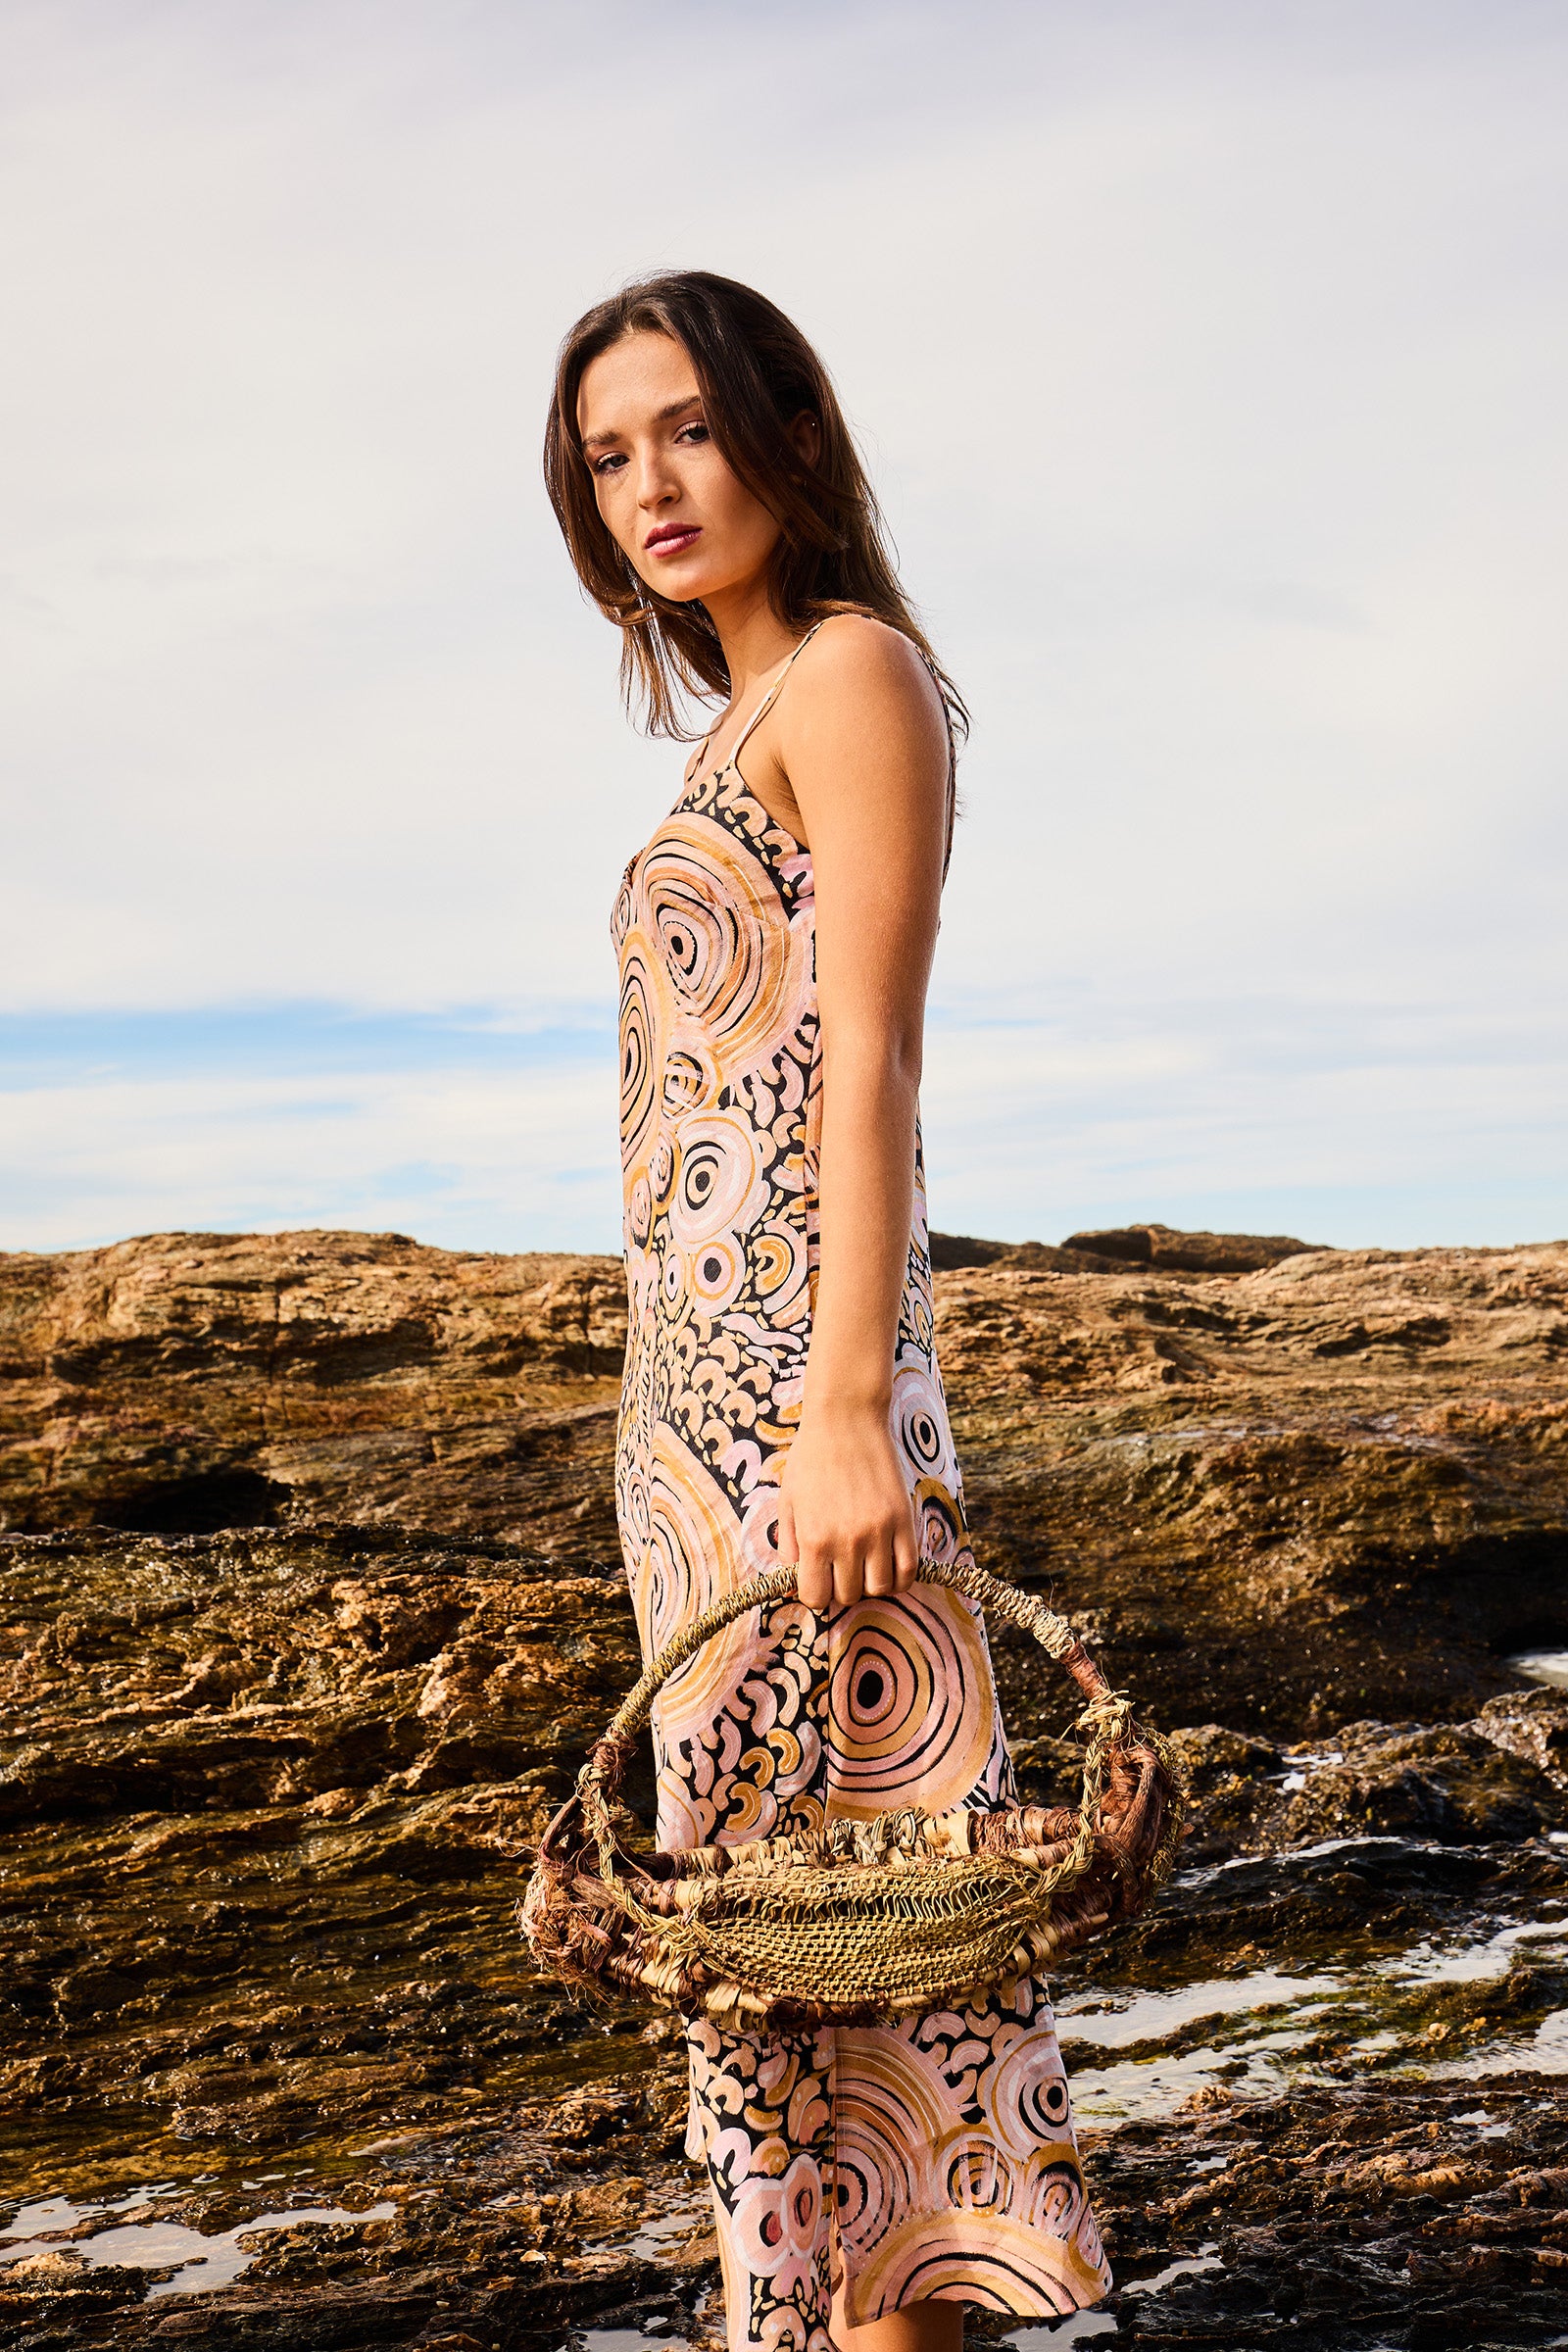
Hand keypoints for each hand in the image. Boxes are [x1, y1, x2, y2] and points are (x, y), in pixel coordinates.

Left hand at [777, 1401, 918, 1611]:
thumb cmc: (810, 1459)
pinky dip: (899, 1577)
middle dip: (842, 1587)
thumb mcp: (787, 1503)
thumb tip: (792, 1588)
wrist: (846, 1420)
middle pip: (849, 1596)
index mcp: (814, 1538)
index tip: (817, 1579)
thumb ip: (788, 1548)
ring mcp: (879, 1532)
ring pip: (880, 1588)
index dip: (815, 1593)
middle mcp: (848, 1541)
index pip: (816, 1597)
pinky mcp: (904, 1521)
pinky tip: (888, 1564)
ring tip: (864, 1564)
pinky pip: (908, 1570)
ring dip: (870, 1583)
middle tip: (840, 1567)